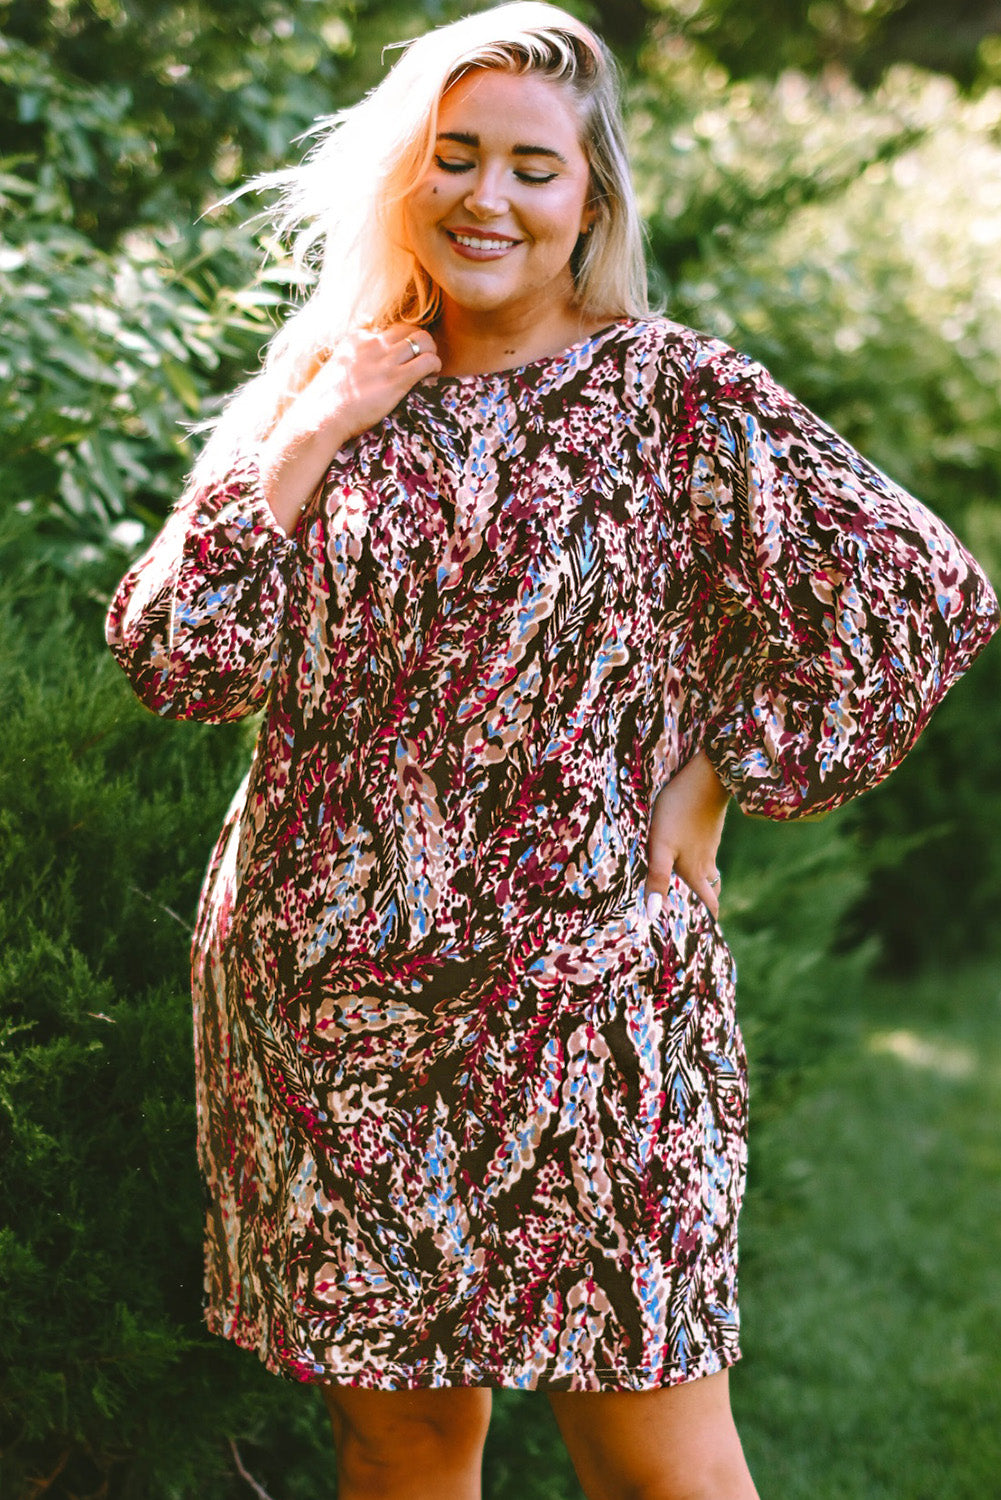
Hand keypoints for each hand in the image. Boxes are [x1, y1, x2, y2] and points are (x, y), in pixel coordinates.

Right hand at [257, 322, 440, 533]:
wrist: (322, 416)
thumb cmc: (327, 398)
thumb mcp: (337, 363)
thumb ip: (352, 350)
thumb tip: (362, 334)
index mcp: (358, 337)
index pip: (390, 327)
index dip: (402, 341)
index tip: (404, 356)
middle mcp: (373, 344)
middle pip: (410, 328)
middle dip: (421, 342)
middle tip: (422, 360)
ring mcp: (385, 361)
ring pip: (423, 340)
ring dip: (432, 352)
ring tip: (430, 368)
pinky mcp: (396, 380)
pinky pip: (427, 361)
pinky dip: (435, 365)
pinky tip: (432, 376)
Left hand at [644, 750, 728, 920]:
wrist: (707, 777)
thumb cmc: (679, 813)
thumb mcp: (661, 847)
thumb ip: (657, 879)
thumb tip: (653, 914)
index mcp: (695, 872)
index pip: (709, 906)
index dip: (708, 923)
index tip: (706, 938)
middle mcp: (706, 863)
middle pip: (711, 892)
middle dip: (707, 907)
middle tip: (700, 920)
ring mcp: (710, 845)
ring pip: (710, 873)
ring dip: (705, 886)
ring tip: (694, 894)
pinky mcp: (709, 828)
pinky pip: (707, 854)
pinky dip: (701, 864)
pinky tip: (690, 857)